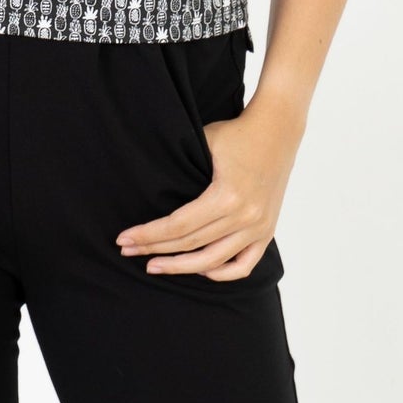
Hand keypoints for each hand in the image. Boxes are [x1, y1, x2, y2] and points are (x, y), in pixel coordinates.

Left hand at [115, 90, 304, 279]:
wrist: (278, 129)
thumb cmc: (236, 132)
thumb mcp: (203, 142)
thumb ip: (181, 169)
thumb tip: (147, 187)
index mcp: (227, 196)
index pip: (178, 225)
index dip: (148, 235)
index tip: (124, 239)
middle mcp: (245, 217)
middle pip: (191, 244)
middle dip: (155, 249)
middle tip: (128, 251)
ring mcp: (259, 227)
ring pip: (213, 261)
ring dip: (181, 266)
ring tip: (155, 266)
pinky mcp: (267, 231)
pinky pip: (244, 265)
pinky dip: (221, 272)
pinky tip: (200, 269)